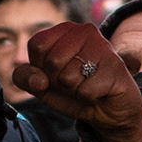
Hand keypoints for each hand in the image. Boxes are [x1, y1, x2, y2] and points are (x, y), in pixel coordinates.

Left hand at [12, 21, 141, 141]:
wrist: (108, 111)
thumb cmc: (74, 92)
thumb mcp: (42, 87)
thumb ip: (26, 78)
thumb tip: (37, 79)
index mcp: (65, 30)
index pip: (37, 45)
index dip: (40, 67)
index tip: (54, 73)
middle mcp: (85, 31)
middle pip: (52, 61)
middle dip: (58, 81)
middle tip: (75, 82)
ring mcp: (102, 46)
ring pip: (69, 76)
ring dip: (74, 90)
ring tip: (86, 86)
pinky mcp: (115, 66)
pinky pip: (86, 90)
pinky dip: (88, 97)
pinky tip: (98, 92)